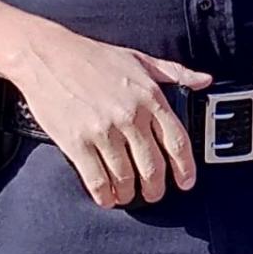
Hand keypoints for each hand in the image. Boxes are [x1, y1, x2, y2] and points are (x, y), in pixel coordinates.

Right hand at [6, 22, 212, 208]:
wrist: (47, 56)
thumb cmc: (93, 57)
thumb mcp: (140, 59)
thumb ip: (175, 72)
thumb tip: (205, 81)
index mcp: (149, 96)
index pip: (177, 141)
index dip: (185, 168)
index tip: (186, 182)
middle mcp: (129, 116)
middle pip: (153, 166)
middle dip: (156, 188)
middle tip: (154, 194)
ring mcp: (102, 131)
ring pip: (125, 177)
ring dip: (129, 193)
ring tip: (128, 195)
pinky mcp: (76, 142)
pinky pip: (96, 179)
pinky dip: (104, 195)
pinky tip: (107, 197)